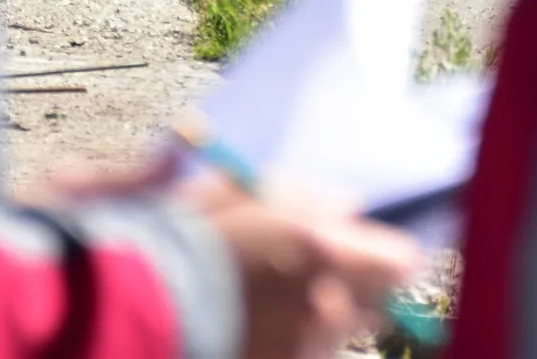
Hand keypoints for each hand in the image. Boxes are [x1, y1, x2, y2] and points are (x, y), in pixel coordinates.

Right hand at [187, 177, 422, 358]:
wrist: (137, 307)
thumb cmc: (187, 238)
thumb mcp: (245, 194)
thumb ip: (305, 196)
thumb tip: (350, 204)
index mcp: (321, 252)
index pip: (400, 264)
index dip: (382, 255)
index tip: (364, 252)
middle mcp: (324, 308)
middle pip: (374, 306)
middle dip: (352, 290)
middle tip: (311, 278)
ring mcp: (303, 350)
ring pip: (337, 335)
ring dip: (319, 320)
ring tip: (271, 305)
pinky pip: (307, 355)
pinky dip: (292, 344)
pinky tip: (256, 328)